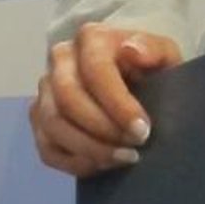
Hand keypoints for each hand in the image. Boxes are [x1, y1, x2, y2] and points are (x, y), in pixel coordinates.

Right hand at [30, 25, 182, 177]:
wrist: (134, 80)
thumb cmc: (150, 67)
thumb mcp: (164, 54)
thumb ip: (155, 49)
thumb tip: (132, 51)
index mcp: (91, 38)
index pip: (96, 71)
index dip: (117, 105)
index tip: (142, 131)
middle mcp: (60, 59)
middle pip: (67, 99)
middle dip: (102, 130)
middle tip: (134, 149)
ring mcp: (45, 89)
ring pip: (53, 124)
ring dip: (89, 149)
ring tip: (122, 158)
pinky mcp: (39, 118)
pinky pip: (46, 147)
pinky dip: (74, 162)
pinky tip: (102, 165)